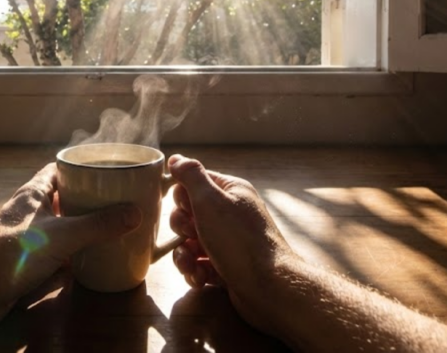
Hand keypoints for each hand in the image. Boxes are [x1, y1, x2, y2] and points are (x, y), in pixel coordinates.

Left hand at [0, 163, 141, 331]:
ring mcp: (26, 237)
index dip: (81, 168)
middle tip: (115, 203)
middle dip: (87, 201)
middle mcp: (29, 212)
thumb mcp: (62, 235)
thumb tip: (135, 212)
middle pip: (61, 198)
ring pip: (58, 226)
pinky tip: (88, 262)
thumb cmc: (14, 252)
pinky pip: (54, 253)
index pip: (58, 169)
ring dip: (79, 229)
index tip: (107, 171)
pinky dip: (70, 256)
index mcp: (34, 194)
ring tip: (108, 230)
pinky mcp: (26, 262)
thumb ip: (98, 225)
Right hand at [168, 154, 294, 333]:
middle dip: (182, 229)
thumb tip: (177, 158)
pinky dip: (196, 272)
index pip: (195, 183)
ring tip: (192, 265)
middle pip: (189, 214)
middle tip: (192, 236)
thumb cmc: (240, 240)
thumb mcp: (211, 201)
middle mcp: (231, 214)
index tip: (188, 210)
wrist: (269, 288)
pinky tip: (202, 279)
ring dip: (184, 256)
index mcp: (231, 192)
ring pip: (191, 243)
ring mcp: (229, 242)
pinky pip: (200, 264)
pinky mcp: (227, 266)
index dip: (183, 197)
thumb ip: (191, 176)